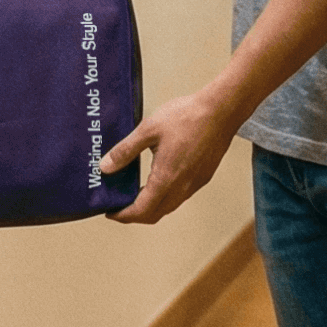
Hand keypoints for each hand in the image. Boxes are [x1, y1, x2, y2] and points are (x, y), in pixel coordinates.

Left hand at [100, 89, 237, 225]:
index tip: (111, 212)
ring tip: (135, 194)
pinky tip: (157, 182)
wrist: (220, 111)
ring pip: (169, 207)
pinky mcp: (203, 177)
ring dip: (151, 207)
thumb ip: (125, 151)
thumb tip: (105, 167)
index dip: (124, 216)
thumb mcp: (148, 130)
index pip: (142, 210)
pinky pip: (181, 196)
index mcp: (166, 178)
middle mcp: (182, 187)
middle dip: (135, 215)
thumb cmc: (187, 117)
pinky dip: (165, 198)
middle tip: (119, 206)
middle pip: (155, 214)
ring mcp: (195, 183)